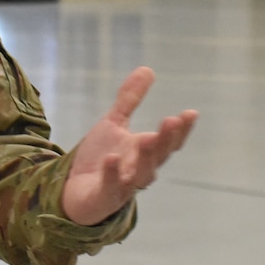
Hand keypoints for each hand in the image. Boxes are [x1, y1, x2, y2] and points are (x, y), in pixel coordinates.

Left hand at [59, 67, 197, 225]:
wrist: (74, 191)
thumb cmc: (100, 158)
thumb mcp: (114, 124)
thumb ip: (130, 100)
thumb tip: (147, 69)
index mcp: (146, 152)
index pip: (170, 142)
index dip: (181, 129)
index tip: (191, 113)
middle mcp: (140, 170)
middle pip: (159, 156)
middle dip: (166, 139)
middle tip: (172, 120)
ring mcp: (125, 185)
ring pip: (141, 175)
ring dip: (146, 158)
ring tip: (147, 139)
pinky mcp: (104, 196)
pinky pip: (111, 186)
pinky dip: (112, 174)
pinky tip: (111, 159)